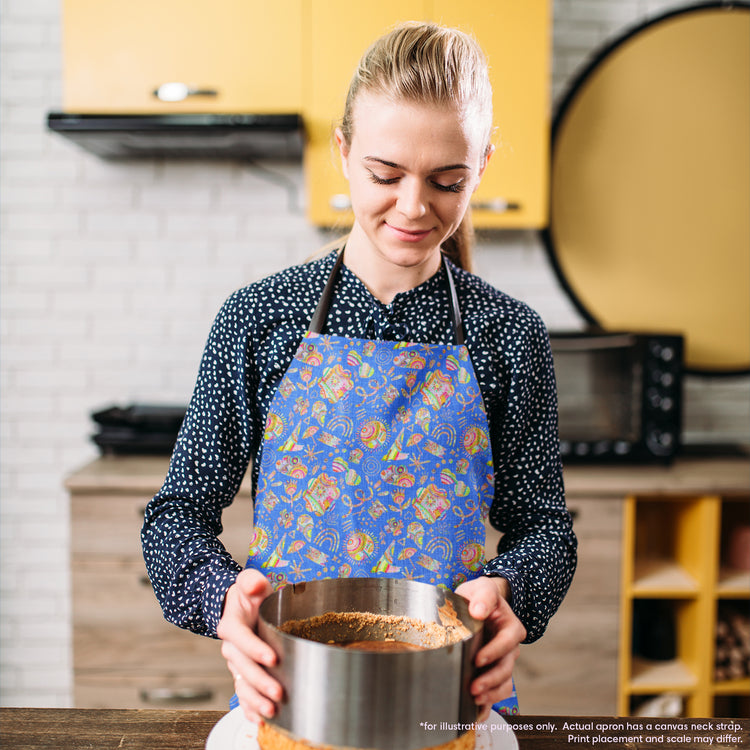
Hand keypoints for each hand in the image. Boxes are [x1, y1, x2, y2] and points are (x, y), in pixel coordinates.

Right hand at [216, 568, 282, 722]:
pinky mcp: (241, 675)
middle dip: (260, 682)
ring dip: (255, 700)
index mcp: (231, 625)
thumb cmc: (249, 596)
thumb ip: (250, 581)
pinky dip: (249, 708)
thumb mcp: (249, 583)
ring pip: (241, 685)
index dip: (255, 649)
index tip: (273, 658)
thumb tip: (254, 585)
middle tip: (278, 693)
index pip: (241, 638)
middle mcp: (231, 648)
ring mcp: (236, 664)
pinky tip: (259, 720)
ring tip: (272, 711)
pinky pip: (242, 695)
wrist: (238, 608)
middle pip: (243, 668)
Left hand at [454, 576, 525, 719]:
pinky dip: (489, 703)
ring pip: (504, 683)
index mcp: (511, 627)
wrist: (478, 605)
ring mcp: (503, 661)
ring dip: (491, 694)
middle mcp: (510, 647)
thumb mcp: (482, 588)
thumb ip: (483, 596)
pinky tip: (477, 713)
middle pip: (506, 667)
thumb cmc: (480, 596)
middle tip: (473, 688)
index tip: (477, 659)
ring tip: (474, 700)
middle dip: (491, 680)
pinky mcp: (493, 671)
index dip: (494, 651)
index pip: (507, 641)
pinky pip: (497, 691)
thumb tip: (479, 610)